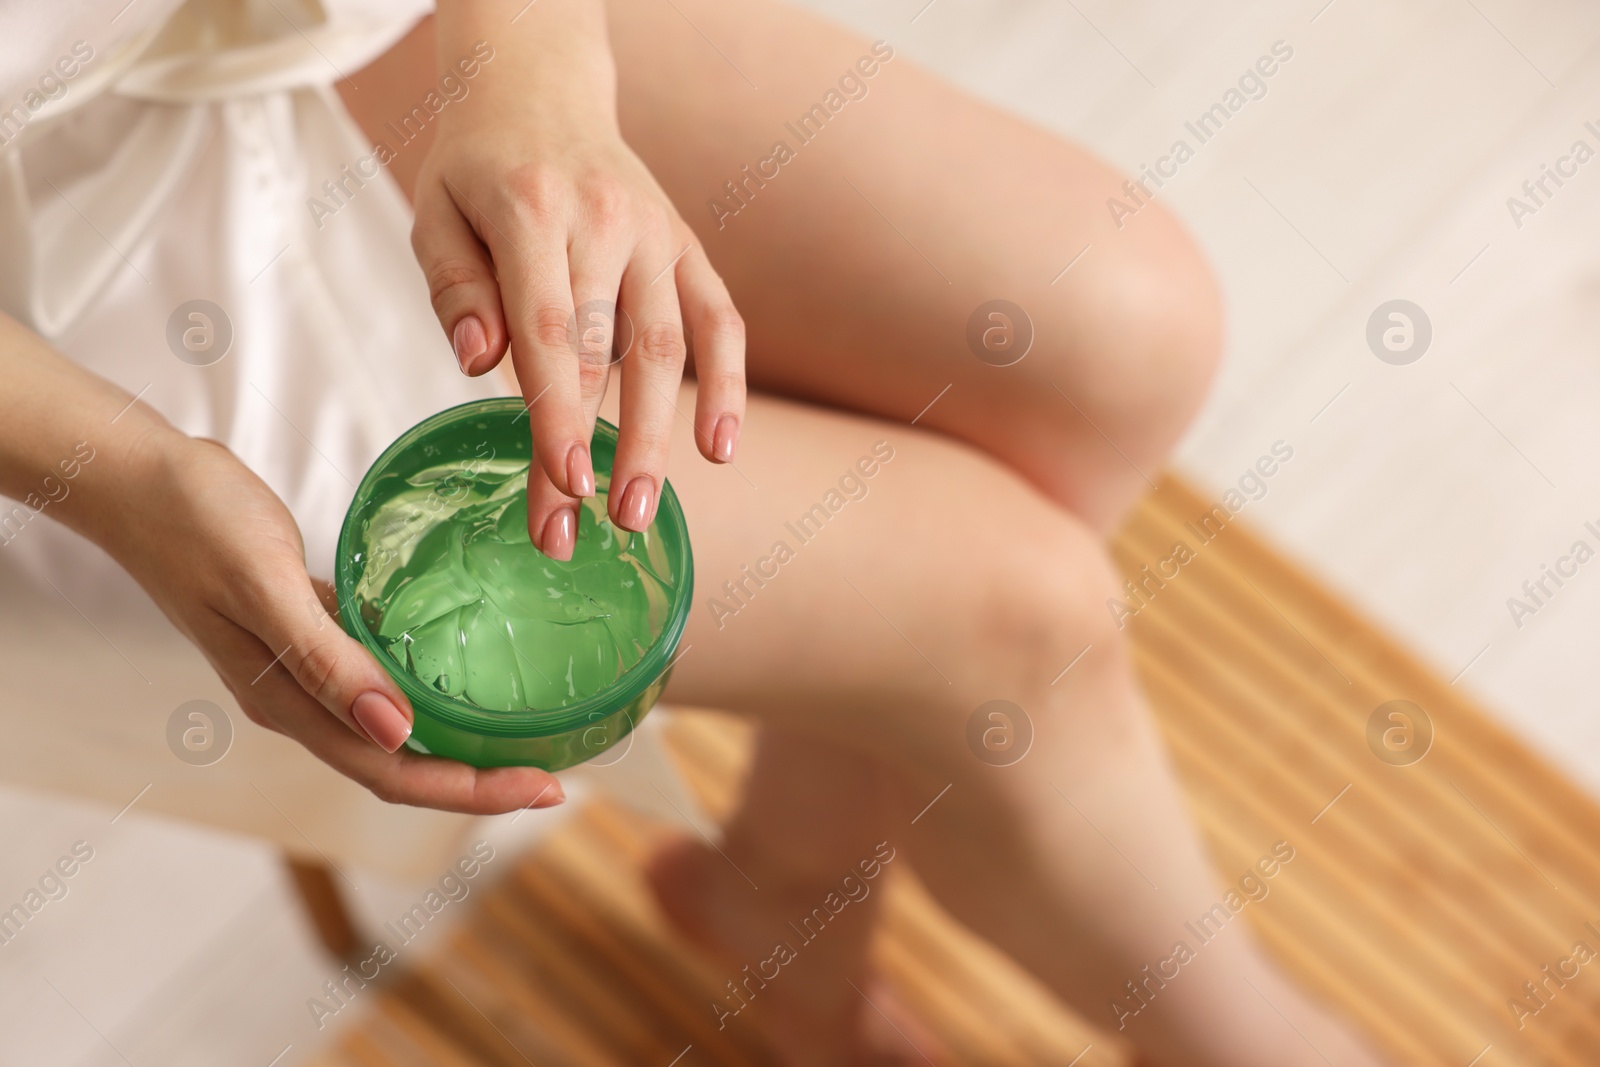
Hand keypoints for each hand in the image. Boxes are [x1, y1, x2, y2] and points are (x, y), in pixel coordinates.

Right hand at [102, 430, 564, 814]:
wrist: (138, 478)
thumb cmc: (197, 521)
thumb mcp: (265, 585)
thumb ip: (325, 661)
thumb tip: (394, 730)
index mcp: (285, 700)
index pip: (392, 772)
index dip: (469, 790)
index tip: (542, 788)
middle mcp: (297, 699)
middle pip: (400, 765)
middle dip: (477, 781)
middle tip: (556, 780)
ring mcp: (301, 669)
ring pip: (392, 729)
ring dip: (456, 745)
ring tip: (524, 743)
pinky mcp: (309, 632)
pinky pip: (377, 680)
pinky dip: (425, 692)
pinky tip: (468, 678)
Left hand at [411, 5, 744, 559]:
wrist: (538, 87)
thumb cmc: (476, 165)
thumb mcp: (434, 212)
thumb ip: (455, 289)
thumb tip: (477, 366)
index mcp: (532, 209)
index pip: (550, 330)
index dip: (559, 413)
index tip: (563, 484)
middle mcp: (605, 219)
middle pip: (607, 353)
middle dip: (601, 448)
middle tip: (586, 529)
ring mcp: (656, 232)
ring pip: (668, 347)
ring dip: (659, 436)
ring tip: (641, 515)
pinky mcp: (685, 244)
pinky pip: (719, 318)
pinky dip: (726, 383)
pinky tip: (720, 447)